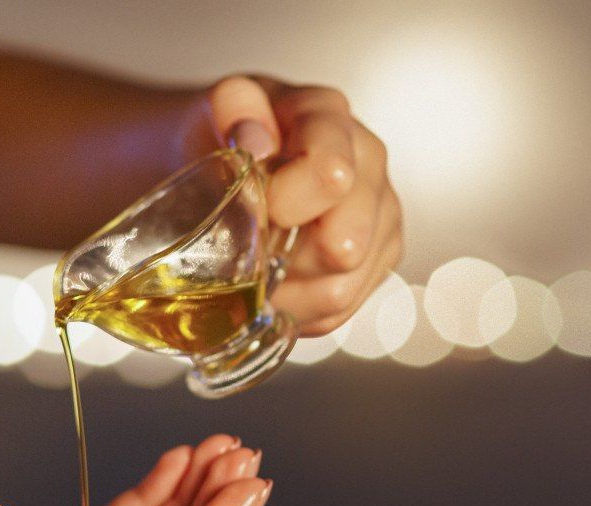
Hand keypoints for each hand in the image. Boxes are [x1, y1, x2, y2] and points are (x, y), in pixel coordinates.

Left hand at [185, 76, 404, 335]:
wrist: (219, 159)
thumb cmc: (217, 136)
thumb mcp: (210, 109)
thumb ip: (231, 109)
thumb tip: (256, 143)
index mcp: (329, 117)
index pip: (331, 174)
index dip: (285, 205)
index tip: (253, 208)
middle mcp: (368, 163)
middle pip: (345, 245)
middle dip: (286, 259)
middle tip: (247, 248)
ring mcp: (381, 214)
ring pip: (340, 288)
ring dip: (287, 292)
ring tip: (254, 270)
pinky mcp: (379, 259)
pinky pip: (340, 311)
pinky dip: (298, 309)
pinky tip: (276, 284)